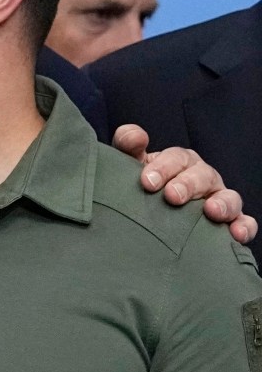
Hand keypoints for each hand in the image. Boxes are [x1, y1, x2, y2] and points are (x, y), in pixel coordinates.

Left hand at [115, 124, 255, 242]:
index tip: (148, 182)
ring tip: (211, 211)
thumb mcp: (130, 164)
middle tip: (172, 196)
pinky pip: (244, 222)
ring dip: (223, 203)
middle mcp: (202, 178)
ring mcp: (218, 199)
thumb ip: (128, 145)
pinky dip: (244, 226)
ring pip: (229, 197)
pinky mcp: (230, 221)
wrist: (146, 216)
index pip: (176, 158)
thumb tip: (136, 137)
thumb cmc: (141, 185)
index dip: (163, 167)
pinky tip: (236, 233)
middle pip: (202, 175)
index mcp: (180, 162)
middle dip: (188, 184)